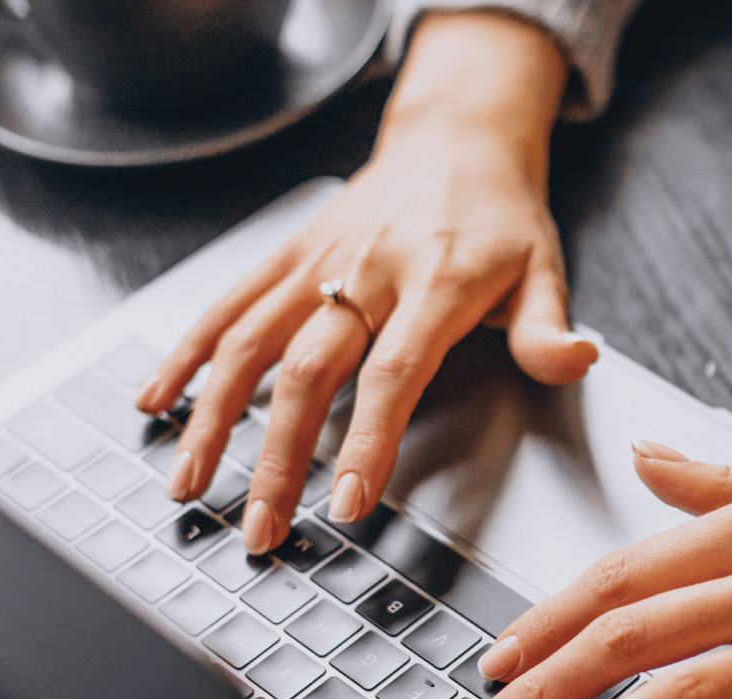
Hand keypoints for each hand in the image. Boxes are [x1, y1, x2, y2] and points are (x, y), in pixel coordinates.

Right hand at [134, 12, 596, 551]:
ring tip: (188, 484)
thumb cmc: (500, 216)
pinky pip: (226, 306)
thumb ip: (549, 328)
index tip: (346, 503)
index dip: (367, 441)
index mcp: (434, 281)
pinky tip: (155, 401)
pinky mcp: (286, 254)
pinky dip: (185, 354)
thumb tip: (576, 362)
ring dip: (211, 418)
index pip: (394, 373)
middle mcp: (365, 270)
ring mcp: (317, 261)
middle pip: (308, 371)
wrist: (456, 137)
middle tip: (261, 528)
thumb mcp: (545, 267)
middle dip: (276, 458)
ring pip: (249, 342)